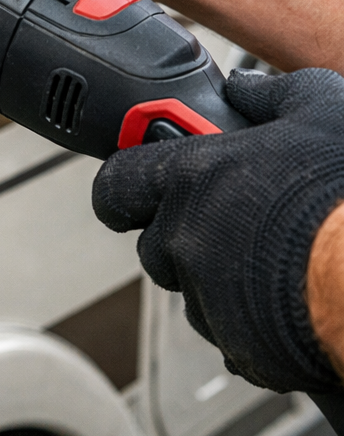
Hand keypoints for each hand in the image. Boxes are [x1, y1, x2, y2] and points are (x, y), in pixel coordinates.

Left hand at [93, 67, 343, 393]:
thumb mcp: (320, 112)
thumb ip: (270, 95)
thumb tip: (244, 89)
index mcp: (191, 179)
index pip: (115, 185)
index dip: (123, 186)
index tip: (134, 186)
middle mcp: (186, 238)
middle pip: (154, 244)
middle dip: (181, 236)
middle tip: (232, 223)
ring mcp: (209, 296)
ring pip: (192, 292)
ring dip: (217, 280)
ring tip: (273, 261)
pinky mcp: (241, 346)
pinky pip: (230, 334)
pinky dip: (250, 322)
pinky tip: (288, 299)